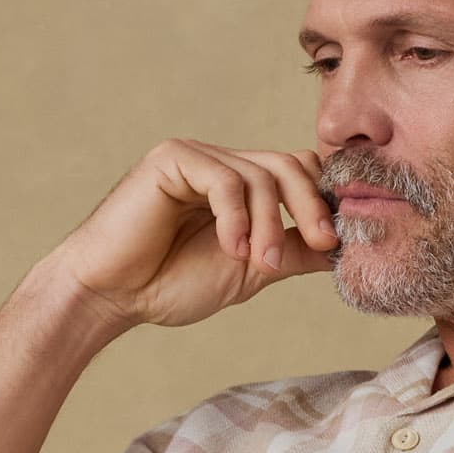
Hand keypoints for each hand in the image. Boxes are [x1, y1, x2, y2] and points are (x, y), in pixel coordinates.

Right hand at [45, 140, 339, 333]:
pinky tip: (231, 249)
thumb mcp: (248, 271)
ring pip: (260, 175)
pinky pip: (224, 179)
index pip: (297, 173)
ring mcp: (197, 157)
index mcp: (240, 187)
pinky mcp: (174, 159)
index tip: (337, 242)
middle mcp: (221, 164)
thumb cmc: (168, 285)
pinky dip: (236, 217)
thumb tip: (342, 248)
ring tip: (258, 265)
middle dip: (311, 206)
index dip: (323, 201)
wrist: (111, 295)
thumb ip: (291, 253)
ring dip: (270, 224)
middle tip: (323, 244)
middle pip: (288, 164)